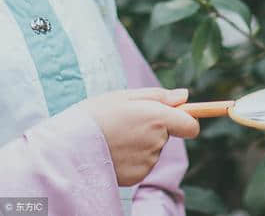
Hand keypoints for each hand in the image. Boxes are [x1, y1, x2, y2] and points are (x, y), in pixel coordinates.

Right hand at [77, 88, 199, 185]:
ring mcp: (148, 161)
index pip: (190, 125)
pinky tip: (113, 151)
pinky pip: (142, 164)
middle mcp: (157, 141)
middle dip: (153, 128)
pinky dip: (132, 158)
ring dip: (141, 143)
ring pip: (153, 150)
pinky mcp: (137, 176)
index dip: (186, 120)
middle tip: (126, 122)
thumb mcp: (125, 96)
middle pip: (167, 135)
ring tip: (115, 137)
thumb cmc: (95, 115)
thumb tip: (185, 96)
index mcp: (158, 118)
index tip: (178, 117)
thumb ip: (159, 96)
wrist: (67, 146)